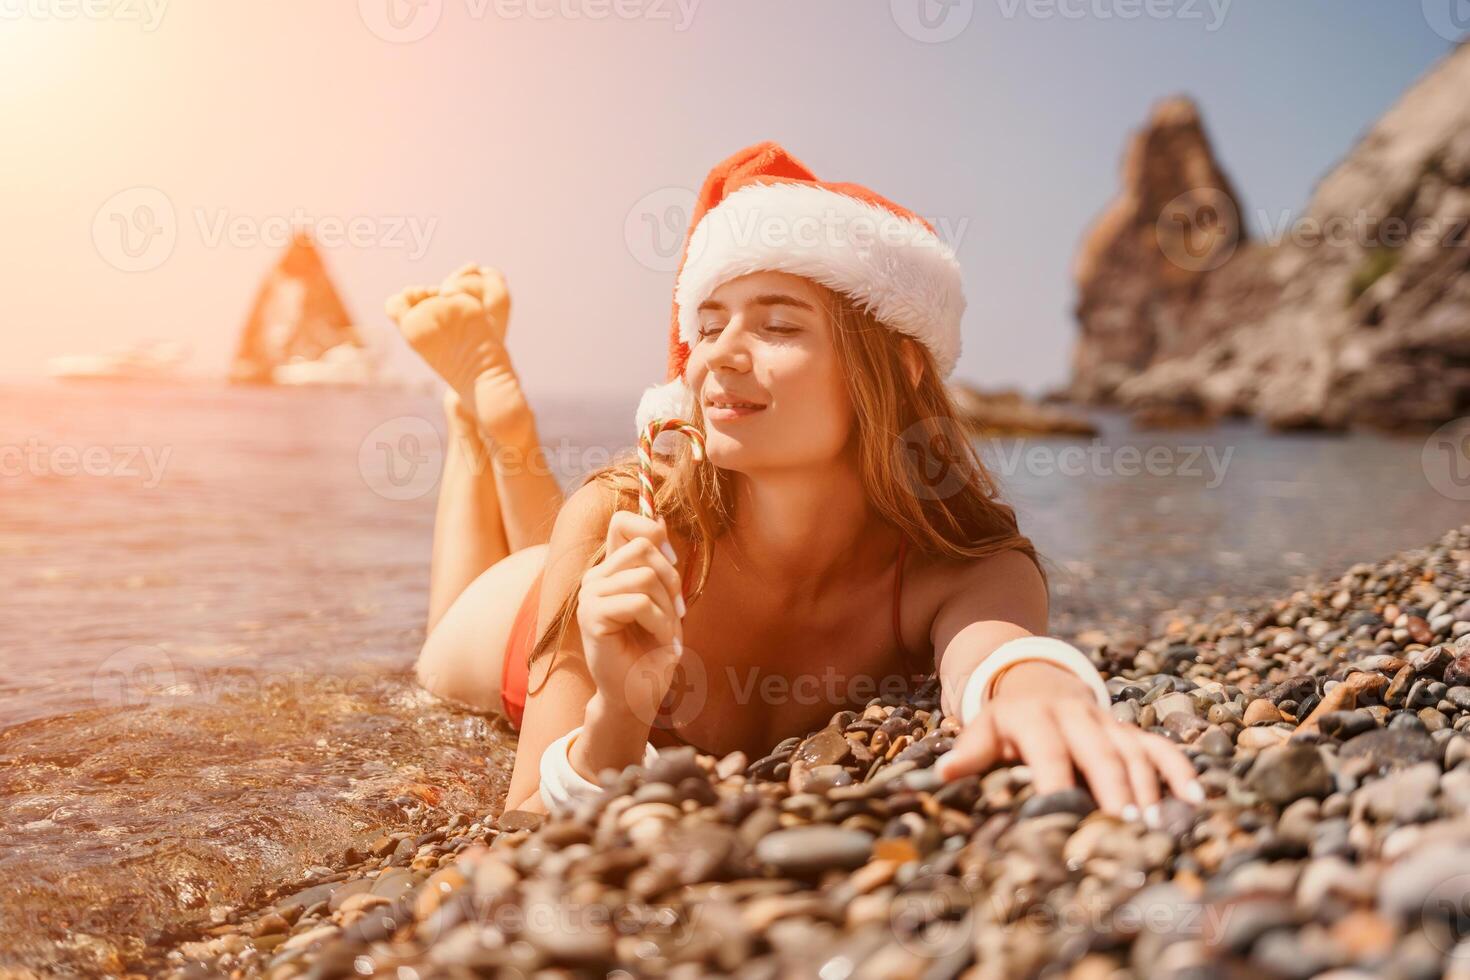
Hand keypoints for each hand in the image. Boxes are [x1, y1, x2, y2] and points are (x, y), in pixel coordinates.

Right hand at [576, 509, 685, 732]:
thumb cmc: (653, 650)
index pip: (621, 522)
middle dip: (671, 579)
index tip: (672, 559)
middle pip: (643, 548)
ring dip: (667, 608)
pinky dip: (660, 623)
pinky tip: (660, 641)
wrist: (638, 694)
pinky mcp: (591, 618)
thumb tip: (658, 519)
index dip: (650, 529)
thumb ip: (657, 563)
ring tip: (667, 632)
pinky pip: (638, 603)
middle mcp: (596, 577)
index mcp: (611, 570)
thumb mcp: (663, 600)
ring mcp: (589, 596)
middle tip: (677, 612)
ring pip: (644, 577)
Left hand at [937, 662, 1204, 825]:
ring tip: (1155, 826)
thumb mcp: (984, 729)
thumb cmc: (1007, 721)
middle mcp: (1077, 717)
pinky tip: (1195, 800)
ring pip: (1133, 752)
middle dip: (1114, 788)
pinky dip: (1179, 770)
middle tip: (1126, 827)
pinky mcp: (1129, 730)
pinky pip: (1159, 747)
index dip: (1056, 782)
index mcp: (1034, 718)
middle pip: (1099, 752)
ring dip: (1148, 788)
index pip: (1047, 752)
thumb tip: (944, 774)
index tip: (1062, 816)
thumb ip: (970, 750)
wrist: (1036, 679)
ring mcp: (1107, 722)